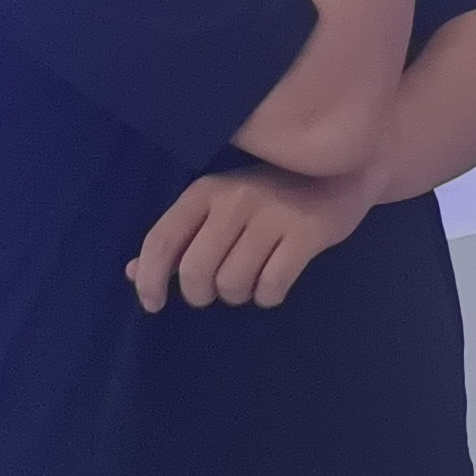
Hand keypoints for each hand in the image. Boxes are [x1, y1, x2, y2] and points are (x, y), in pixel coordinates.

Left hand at [128, 165, 376, 311]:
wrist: (343, 171)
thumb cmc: (270, 195)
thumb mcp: (219, 207)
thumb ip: (179, 237)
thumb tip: (132, 272)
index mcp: (206, 190)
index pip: (162, 240)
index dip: (150, 279)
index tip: (154, 304)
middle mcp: (236, 198)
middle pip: (196, 271)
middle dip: (202, 294)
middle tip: (217, 290)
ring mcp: (274, 214)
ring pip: (233, 283)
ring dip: (239, 295)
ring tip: (251, 280)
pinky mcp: (308, 232)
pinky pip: (272, 286)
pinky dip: (268, 297)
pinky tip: (274, 285)